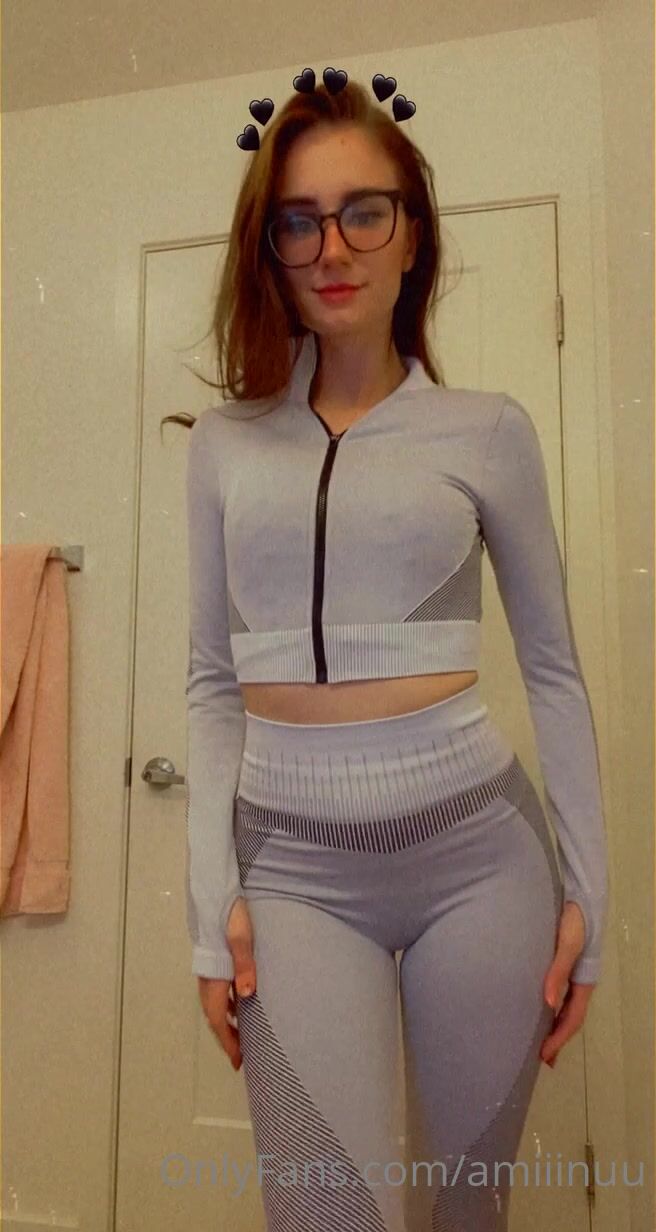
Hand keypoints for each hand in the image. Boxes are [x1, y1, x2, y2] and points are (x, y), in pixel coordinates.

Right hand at [197, 896, 256, 1070]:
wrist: (214, 893)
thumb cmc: (230, 915)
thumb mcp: (241, 938)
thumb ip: (244, 965)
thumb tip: (248, 996)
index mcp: (214, 978)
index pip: (218, 1019)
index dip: (228, 1042)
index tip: (238, 1062)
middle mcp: (208, 979)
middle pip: (215, 1017)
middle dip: (227, 1037)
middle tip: (241, 1056)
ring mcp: (210, 971)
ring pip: (216, 1005)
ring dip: (227, 1022)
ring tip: (243, 1035)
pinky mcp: (215, 961)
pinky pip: (220, 992)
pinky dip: (228, 1005)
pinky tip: (241, 1002)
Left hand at [540, 900, 594, 1068]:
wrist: (579, 895)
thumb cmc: (574, 919)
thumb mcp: (566, 944)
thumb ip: (557, 971)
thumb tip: (548, 1004)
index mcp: (583, 981)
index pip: (571, 1019)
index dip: (558, 1039)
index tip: (544, 1057)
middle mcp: (578, 981)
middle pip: (568, 1017)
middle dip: (556, 1038)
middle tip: (542, 1059)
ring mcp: (570, 973)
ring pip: (563, 1006)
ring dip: (552, 1024)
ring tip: (538, 1040)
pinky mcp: (561, 962)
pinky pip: (557, 992)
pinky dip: (548, 1006)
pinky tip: (537, 1008)